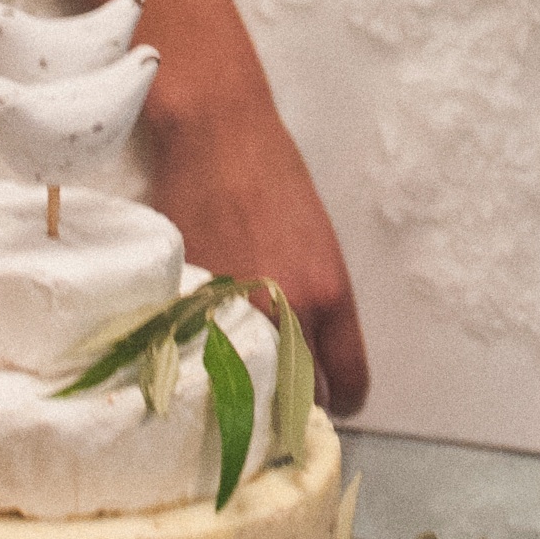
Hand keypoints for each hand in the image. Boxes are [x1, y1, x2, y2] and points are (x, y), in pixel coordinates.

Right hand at [142, 86, 369, 417]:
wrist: (217, 136)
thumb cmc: (272, 177)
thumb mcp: (319, 243)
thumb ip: (317, 300)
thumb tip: (306, 349)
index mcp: (330, 294)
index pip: (349, 381)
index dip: (342, 401)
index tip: (332, 402)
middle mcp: (287, 311)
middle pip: (301, 394)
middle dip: (294, 399)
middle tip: (282, 393)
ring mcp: (234, 311)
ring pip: (249, 387)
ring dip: (249, 389)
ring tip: (242, 379)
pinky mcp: (190, 303)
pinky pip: (202, 359)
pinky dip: (205, 365)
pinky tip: (206, 356)